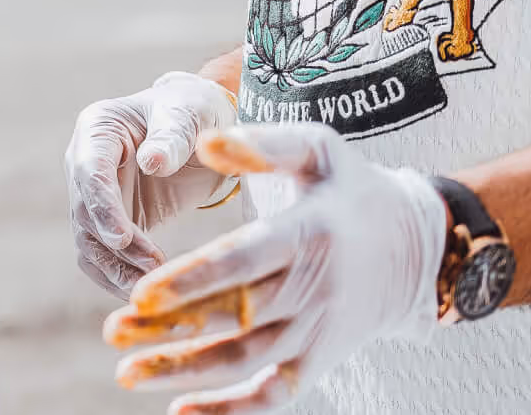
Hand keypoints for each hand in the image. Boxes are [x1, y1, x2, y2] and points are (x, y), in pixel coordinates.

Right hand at [66, 70, 240, 295]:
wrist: (202, 127)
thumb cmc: (194, 110)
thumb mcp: (190, 112)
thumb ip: (172, 135)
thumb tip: (151, 162)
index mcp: (97, 129)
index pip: (89, 171)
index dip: (102, 206)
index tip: (122, 238)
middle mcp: (85, 164)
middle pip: (84, 213)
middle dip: (115, 246)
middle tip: (153, 268)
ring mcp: (96, 196)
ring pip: (89, 242)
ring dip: (115, 268)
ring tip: (151, 285)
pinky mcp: (112, 222)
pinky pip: (106, 256)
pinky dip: (122, 275)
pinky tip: (147, 288)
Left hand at [102, 124, 446, 414]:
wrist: (419, 248)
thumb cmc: (354, 189)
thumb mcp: (320, 150)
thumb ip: (263, 143)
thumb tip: (204, 141)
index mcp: (308, 233)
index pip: (244, 261)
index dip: (193, 279)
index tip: (141, 292)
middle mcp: (313, 288)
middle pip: (234, 315)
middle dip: (170, 327)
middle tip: (111, 331)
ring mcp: (317, 330)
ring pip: (245, 360)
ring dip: (184, 370)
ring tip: (126, 372)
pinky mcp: (320, 360)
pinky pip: (275, 395)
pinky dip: (232, 410)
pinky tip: (180, 412)